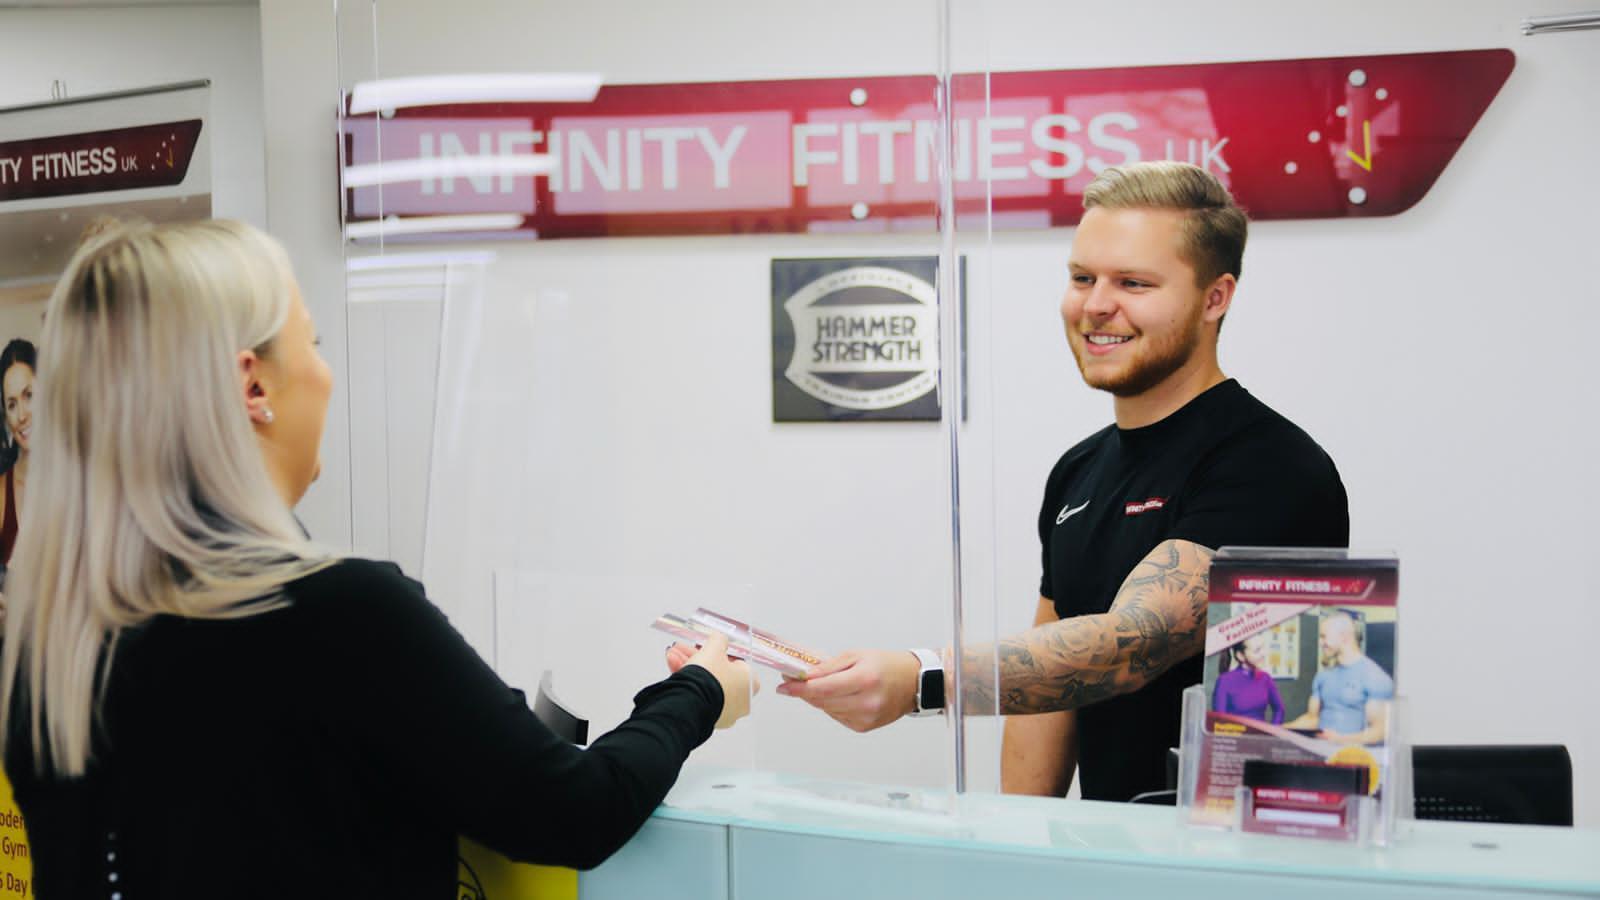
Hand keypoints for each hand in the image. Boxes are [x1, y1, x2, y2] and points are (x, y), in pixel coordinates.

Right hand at [675, 633, 756, 729]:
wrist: (691, 703)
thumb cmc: (710, 679)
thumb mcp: (714, 649)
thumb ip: (718, 640)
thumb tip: (719, 639)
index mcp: (750, 683)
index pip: (736, 663)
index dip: (718, 654)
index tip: (706, 648)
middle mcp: (741, 700)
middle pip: (717, 673)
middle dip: (697, 658)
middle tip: (684, 650)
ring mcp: (724, 711)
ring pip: (705, 684)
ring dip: (688, 668)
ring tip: (673, 656)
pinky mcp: (708, 717)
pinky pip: (698, 696)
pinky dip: (687, 684)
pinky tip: (673, 670)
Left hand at [775, 649, 918, 732]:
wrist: (913, 683)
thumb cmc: (887, 665)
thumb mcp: (857, 655)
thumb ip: (828, 667)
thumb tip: (804, 676)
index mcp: (864, 680)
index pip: (822, 688)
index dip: (799, 688)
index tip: (784, 685)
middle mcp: (866, 702)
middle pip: (821, 701)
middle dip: (804, 691)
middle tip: (793, 681)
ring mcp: (865, 718)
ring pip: (827, 710)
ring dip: (818, 698)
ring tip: (821, 684)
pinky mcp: (864, 727)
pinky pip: (837, 716)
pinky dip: (832, 706)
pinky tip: (840, 695)